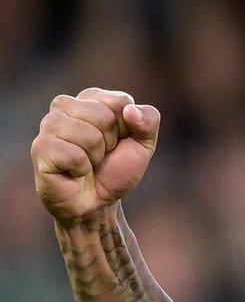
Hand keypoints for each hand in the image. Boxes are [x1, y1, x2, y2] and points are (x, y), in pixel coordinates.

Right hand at [31, 88, 160, 226]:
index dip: (127, 128)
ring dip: (96, 157)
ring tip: (87, 163)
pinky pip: (74, 155)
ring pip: (89, 135)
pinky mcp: (40, 148)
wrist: (97, 203)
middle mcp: (65, 106)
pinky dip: (82, 169)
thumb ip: (148, 120)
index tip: (117, 142)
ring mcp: (49, 125)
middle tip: (101, 155)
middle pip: (103, 116)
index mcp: (90, 99)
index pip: (121, 102)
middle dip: (110, 143)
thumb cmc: (116, 169)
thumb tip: (130, 110)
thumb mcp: (143, 144)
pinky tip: (74, 172)